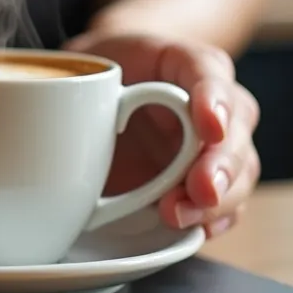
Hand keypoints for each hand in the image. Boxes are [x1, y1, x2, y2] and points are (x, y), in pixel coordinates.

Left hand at [64, 32, 260, 237]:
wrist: (104, 99)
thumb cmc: (102, 75)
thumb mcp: (89, 64)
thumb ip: (82, 80)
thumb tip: (52, 104)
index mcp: (186, 63)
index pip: (208, 72)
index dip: (212, 99)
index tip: (206, 125)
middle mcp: (214, 104)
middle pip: (236, 131)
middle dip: (221, 164)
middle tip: (201, 188)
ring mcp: (215, 147)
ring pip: (240, 171)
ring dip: (217, 199)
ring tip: (179, 214)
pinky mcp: (204, 184)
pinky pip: (226, 204)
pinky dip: (216, 219)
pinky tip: (201, 228)